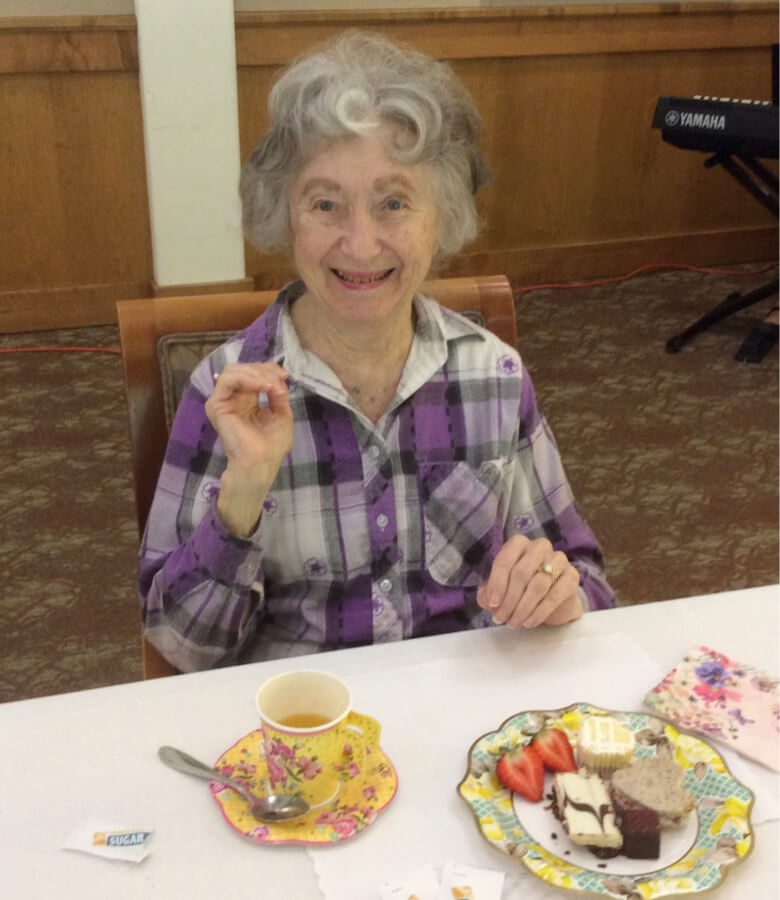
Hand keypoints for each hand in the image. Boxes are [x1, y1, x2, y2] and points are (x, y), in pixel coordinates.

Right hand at [205, 362, 292, 535]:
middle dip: (263, 370)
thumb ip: (278, 393)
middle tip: (278, 381)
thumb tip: (278, 378)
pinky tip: (262, 387)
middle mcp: (233, 398)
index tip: (284, 376)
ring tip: (270, 385)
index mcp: (247, 399)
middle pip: (243, 369)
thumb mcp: (282, 413)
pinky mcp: (217, 405)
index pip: (252, 373)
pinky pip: (227, 380)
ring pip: (233, 371)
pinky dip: (246, 378)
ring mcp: (223, 401)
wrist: (261, 462)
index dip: (268, 369)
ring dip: (255, 374)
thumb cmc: (272, 445)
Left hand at [477, 535, 581, 627]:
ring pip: (538, 585)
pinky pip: (554, 595)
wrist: (553, 602)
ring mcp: (558, 559)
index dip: (497, 584)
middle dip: (509, 599)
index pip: (505, 560)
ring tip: (514, 623)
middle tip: (502, 618)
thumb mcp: (501, 591)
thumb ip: (488, 593)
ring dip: (523, 608)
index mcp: (518, 544)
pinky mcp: (572, 576)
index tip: (492, 604)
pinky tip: (529, 622)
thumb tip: (487, 599)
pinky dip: (539, 611)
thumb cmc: (522, 590)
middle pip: (521, 572)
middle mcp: (539, 546)